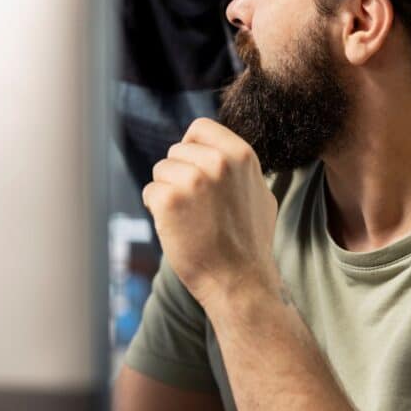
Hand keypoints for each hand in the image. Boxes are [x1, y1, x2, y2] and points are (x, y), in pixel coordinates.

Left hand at [142, 118, 278, 308]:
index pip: (200, 128)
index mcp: (240, 155)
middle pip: (176, 151)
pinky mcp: (169, 201)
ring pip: (161, 171)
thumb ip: (239, 169)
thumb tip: (220, 152)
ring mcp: (192, 180)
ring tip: (189, 219)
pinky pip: (150, 193)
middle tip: (196, 207)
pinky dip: (157, 210)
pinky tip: (177, 228)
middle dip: (179, 175)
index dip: (191, 148)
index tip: (194, 169)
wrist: (240, 282)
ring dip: (167, 193)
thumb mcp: (259, 194)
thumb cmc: (250, 243)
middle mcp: (217, 162)